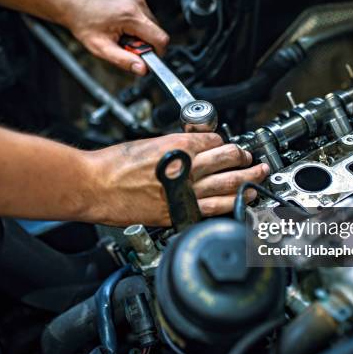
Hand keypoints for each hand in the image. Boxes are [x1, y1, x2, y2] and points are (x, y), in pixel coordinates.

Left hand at [58, 0, 168, 74]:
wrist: (71, 1)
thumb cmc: (82, 22)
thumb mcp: (101, 48)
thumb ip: (123, 60)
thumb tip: (142, 69)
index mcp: (131, 16)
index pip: (161, 39)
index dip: (157, 53)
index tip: (146, 58)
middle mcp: (137, 3)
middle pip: (157, 31)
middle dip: (144, 43)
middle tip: (125, 45)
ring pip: (151, 24)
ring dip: (140, 33)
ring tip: (120, 33)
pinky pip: (144, 15)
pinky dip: (136, 24)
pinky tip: (120, 24)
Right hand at [85, 133, 269, 226]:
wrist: (95, 186)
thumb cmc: (114, 164)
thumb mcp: (148, 143)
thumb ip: (174, 146)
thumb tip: (192, 148)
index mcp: (179, 145)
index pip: (215, 141)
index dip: (223, 142)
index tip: (227, 146)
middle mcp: (187, 168)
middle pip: (230, 159)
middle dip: (245, 158)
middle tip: (252, 159)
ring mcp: (185, 192)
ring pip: (229, 185)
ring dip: (248, 180)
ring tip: (257, 177)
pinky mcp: (178, 213)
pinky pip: (213, 209)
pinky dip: (231, 204)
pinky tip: (241, 201)